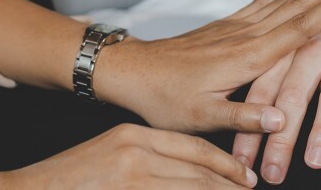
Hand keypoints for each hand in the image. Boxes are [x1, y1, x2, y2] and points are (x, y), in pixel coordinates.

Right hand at [12, 124, 256, 188]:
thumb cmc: (69, 179)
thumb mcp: (111, 154)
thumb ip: (148, 159)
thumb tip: (187, 173)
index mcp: (134, 136)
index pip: (193, 147)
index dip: (224, 163)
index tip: (244, 175)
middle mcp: (137, 151)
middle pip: (199, 169)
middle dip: (230, 184)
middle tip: (251, 189)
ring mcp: (133, 175)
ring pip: (192, 187)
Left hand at [92, 0, 320, 133]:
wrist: (132, 74)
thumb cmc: (166, 100)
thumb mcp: (202, 118)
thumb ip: (243, 118)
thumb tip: (283, 119)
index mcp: (248, 57)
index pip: (298, 28)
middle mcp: (246, 35)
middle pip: (298, 4)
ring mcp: (235, 28)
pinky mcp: (223, 28)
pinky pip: (256, 3)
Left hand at [232, 0, 320, 182]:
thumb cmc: (301, 51)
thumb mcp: (270, 60)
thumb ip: (257, 90)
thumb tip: (250, 134)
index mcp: (279, 51)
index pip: (260, 94)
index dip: (250, 129)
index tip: (243, 162)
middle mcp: (310, 51)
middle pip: (294, 96)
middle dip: (283, 139)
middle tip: (274, 174)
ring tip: (316, 161)